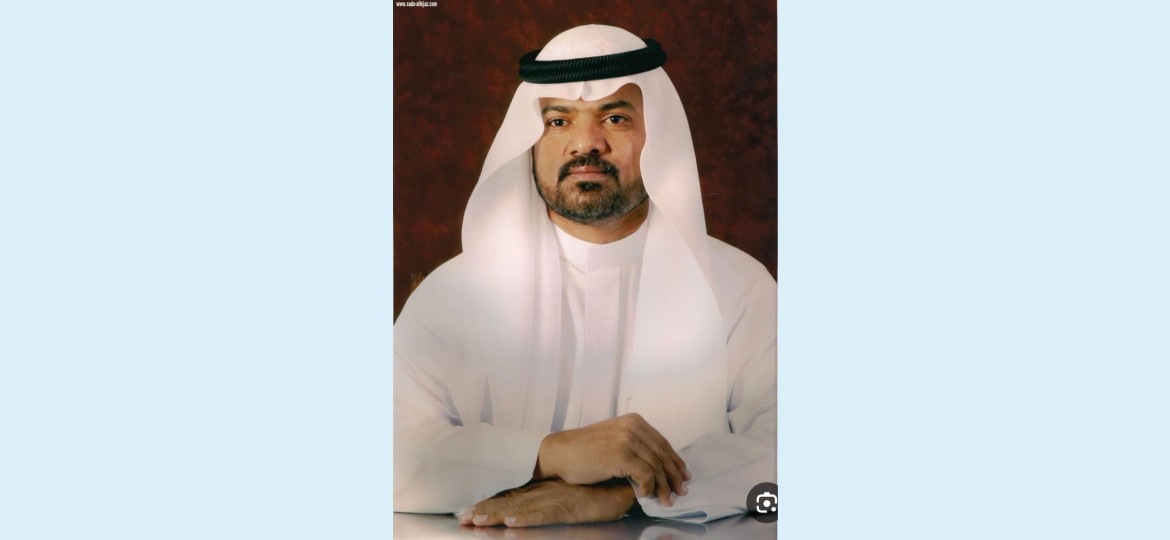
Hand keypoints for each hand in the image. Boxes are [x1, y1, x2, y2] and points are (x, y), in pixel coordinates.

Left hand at [458, 478, 634, 527]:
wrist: (622, 485)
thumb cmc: (596, 492)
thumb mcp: (566, 497)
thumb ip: (548, 500)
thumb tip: (525, 508)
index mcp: (543, 490)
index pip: (510, 497)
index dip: (488, 504)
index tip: (467, 512)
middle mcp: (545, 492)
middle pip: (509, 503)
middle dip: (485, 511)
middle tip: (463, 518)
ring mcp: (556, 499)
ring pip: (521, 509)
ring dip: (498, 516)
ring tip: (478, 521)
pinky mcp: (569, 508)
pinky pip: (545, 516)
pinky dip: (527, 520)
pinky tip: (512, 524)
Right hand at [534, 413, 689, 505]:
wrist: (561, 452)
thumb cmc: (584, 449)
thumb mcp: (614, 437)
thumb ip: (634, 443)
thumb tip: (656, 463)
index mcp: (634, 421)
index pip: (663, 443)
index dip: (675, 461)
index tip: (682, 475)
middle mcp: (633, 427)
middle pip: (663, 455)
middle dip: (674, 476)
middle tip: (680, 491)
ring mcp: (628, 440)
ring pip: (656, 467)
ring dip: (663, 487)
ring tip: (665, 500)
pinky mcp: (621, 455)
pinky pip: (645, 475)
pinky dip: (648, 487)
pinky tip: (645, 495)